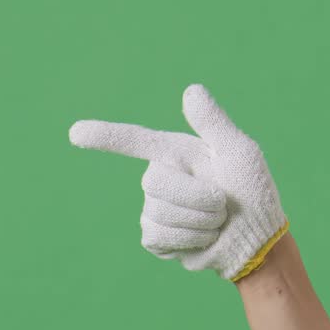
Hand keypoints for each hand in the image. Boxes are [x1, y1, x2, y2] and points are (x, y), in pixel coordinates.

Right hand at [69, 83, 289, 281]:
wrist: (256, 237)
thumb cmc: (252, 190)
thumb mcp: (239, 152)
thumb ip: (213, 123)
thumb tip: (191, 89)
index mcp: (177, 152)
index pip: (135, 141)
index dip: (105, 136)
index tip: (74, 132)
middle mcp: (160, 177)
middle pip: (155, 183)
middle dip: (198, 197)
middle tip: (223, 203)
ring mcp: (154, 208)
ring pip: (159, 213)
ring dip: (200, 221)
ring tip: (217, 221)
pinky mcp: (155, 237)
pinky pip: (158, 237)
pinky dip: (190, 240)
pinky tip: (203, 238)